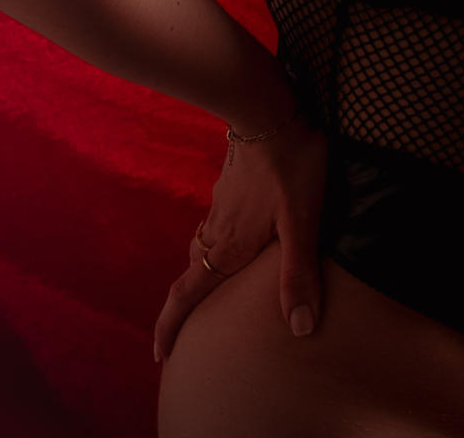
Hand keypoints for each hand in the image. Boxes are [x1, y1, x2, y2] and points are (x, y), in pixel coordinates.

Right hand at [152, 111, 328, 363]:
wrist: (266, 108)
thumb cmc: (290, 164)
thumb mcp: (303, 221)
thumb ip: (299, 273)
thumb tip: (300, 329)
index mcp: (229, 247)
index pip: (189, 294)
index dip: (170, 326)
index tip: (159, 354)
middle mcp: (217, 231)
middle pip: (191, 276)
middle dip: (181, 308)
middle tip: (178, 332)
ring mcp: (220, 207)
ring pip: (200, 249)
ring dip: (198, 275)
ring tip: (207, 292)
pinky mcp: (228, 187)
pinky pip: (212, 227)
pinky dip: (212, 247)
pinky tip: (232, 240)